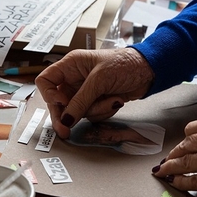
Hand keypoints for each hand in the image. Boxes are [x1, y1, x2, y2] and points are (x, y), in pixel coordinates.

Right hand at [35, 48, 154, 138]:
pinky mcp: (97, 102)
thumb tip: (65, 120)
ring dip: (96, 110)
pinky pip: (92, 115)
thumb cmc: (124, 64)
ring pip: (77, 112)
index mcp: (70, 66)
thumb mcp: (100, 80)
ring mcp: (86, 92)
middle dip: (67, 115)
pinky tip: (117, 100)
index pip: (46, 81)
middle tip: (66, 132)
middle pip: (58, 103)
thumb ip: (81, 100)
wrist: (150, 70)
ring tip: (113, 98)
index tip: (61, 104)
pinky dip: (105, 111)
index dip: (49, 95)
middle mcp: (74, 79)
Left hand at [152, 119, 196, 196]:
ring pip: (186, 162)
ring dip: (172, 166)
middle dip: (175, 152)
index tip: (183, 141)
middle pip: (188, 144)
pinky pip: (194, 180)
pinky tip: (176, 183)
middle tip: (168, 158)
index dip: (187, 136)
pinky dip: (182, 182)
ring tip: (164, 171)